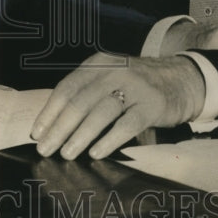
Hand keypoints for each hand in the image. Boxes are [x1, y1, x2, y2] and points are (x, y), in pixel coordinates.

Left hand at [31, 54, 204, 160]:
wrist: (181, 78)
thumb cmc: (136, 84)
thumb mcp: (110, 77)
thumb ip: (86, 92)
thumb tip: (54, 123)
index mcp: (98, 63)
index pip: (67, 88)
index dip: (50, 112)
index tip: (36, 133)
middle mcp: (114, 71)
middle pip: (80, 101)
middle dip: (59, 128)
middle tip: (45, 149)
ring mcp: (134, 87)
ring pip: (100, 112)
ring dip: (80, 135)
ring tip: (66, 154)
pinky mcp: (152, 105)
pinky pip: (127, 124)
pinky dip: (109, 139)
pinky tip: (96, 153)